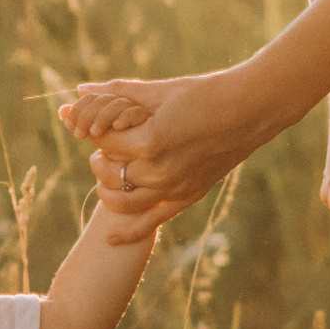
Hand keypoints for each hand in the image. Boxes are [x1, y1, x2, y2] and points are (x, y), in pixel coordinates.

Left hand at [58, 64, 268, 241]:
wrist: (250, 109)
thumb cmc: (205, 93)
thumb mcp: (159, 92)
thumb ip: (118, 93)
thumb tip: (80, 90)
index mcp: (150, 141)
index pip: (103, 142)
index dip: (95, 130)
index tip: (98, 123)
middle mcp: (160, 171)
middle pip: (109, 172)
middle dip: (100, 158)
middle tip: (105, 145)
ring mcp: (175, 188)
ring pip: (122, 202)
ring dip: (107, 188)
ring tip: (110, 172)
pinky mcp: (189, 196)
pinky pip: (151, 222)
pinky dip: (128, 233)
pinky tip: (110, 238)